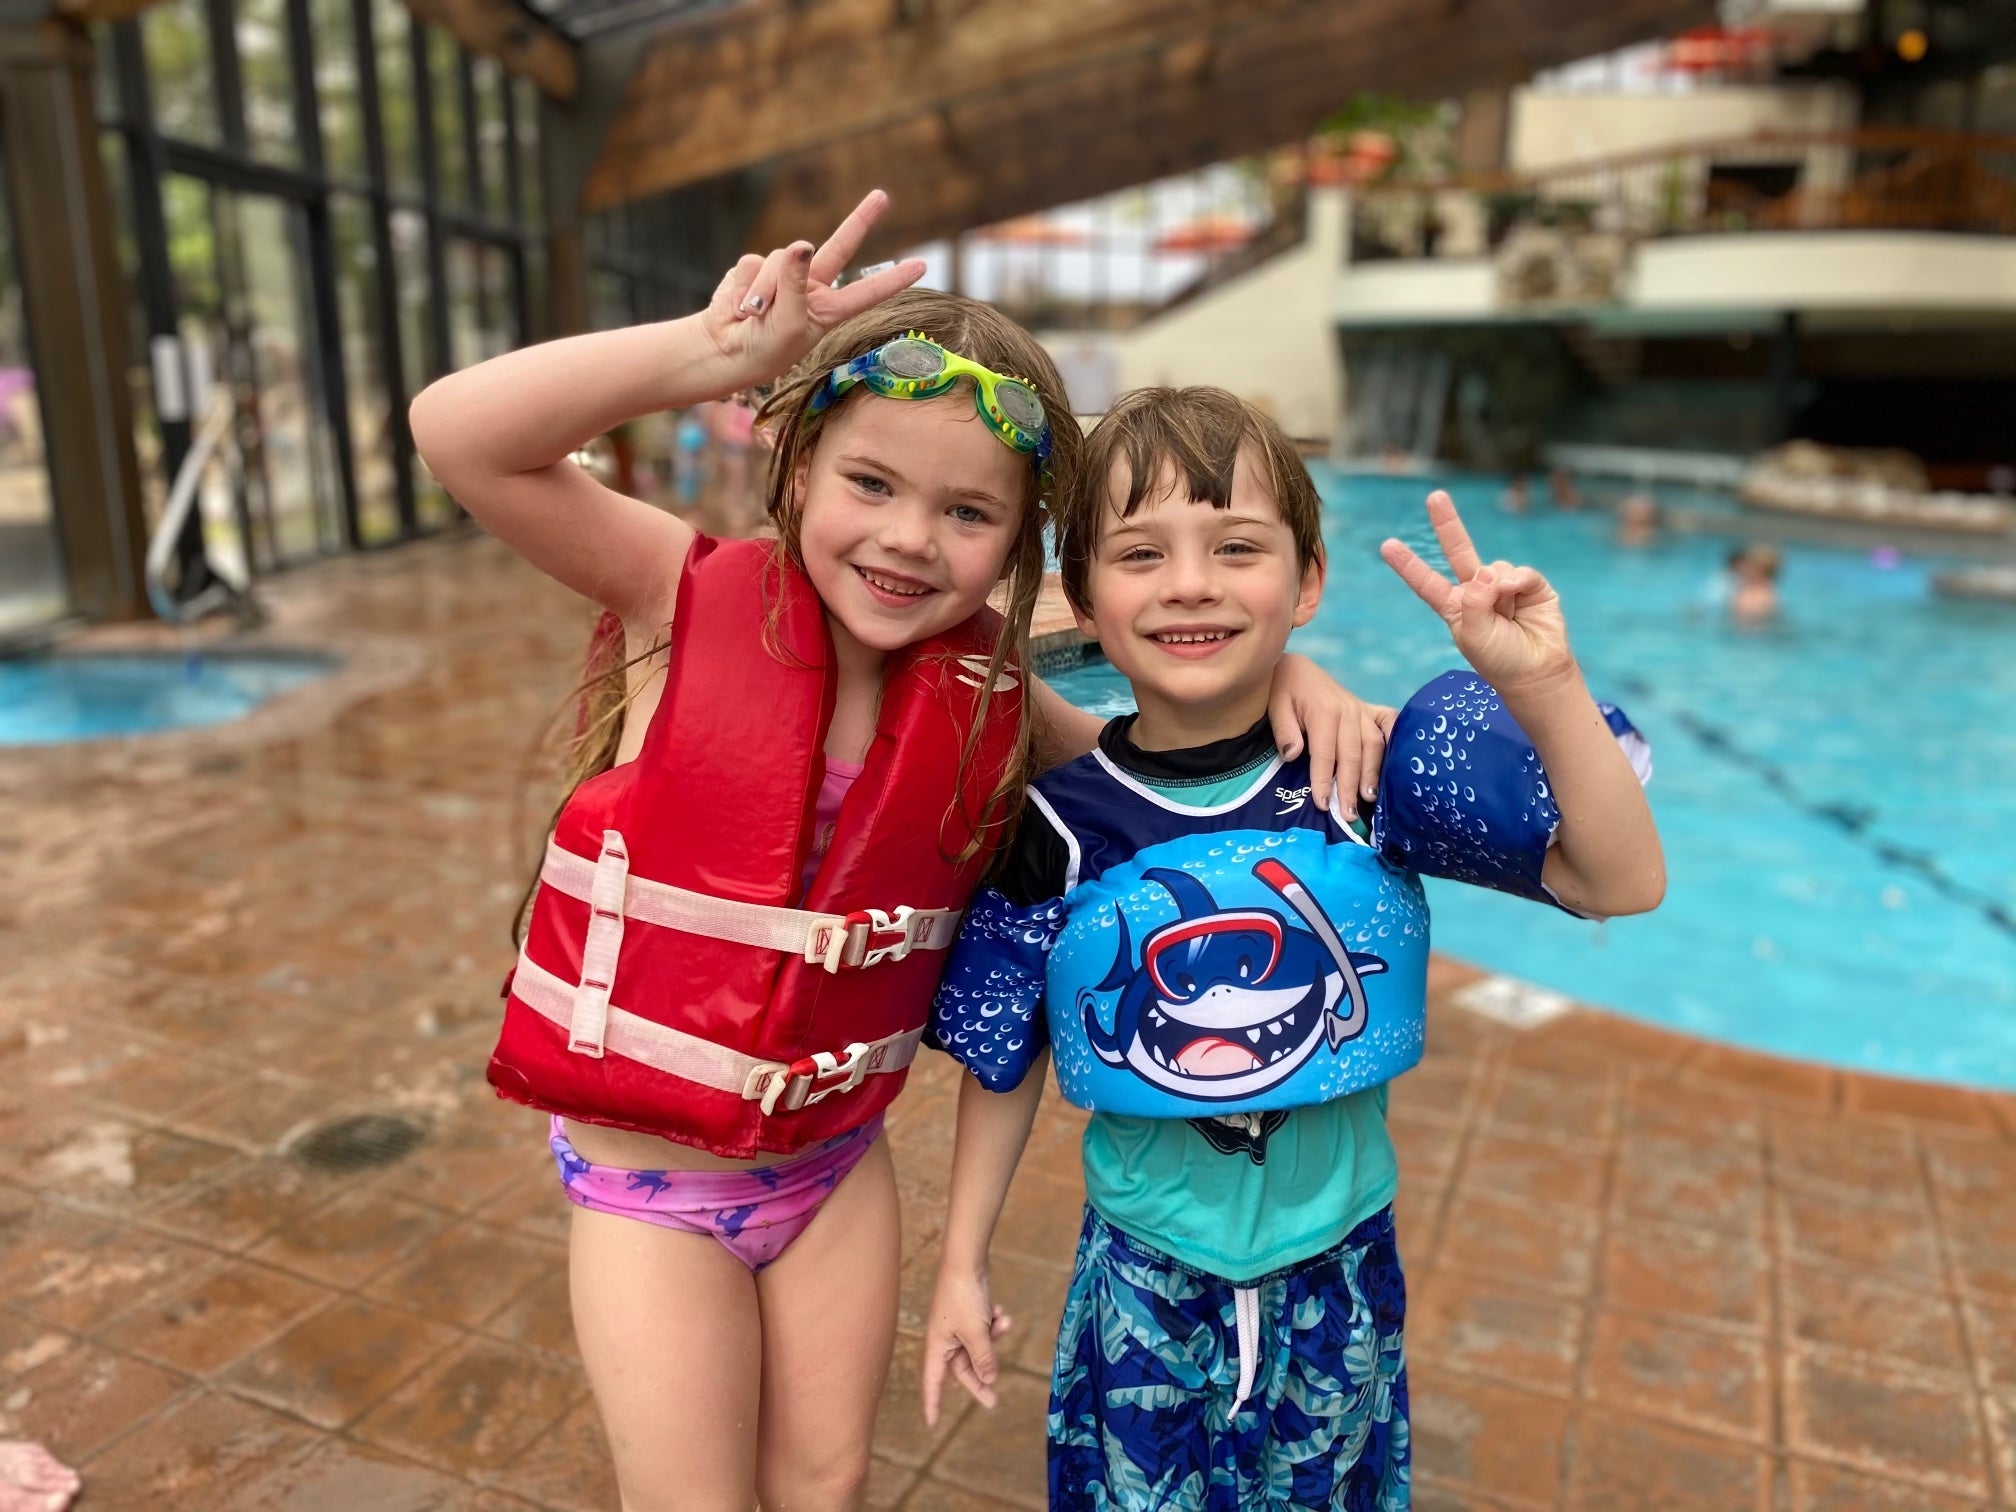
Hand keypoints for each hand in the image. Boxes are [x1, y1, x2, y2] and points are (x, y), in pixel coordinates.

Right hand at [699, 189, 926, 387]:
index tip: (921, 265)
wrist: (724, 350)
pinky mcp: (755, 268)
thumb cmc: (764, 350)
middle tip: (883, 196)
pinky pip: (754, 263)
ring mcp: (784, 274)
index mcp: (829, 309)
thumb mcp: (789, 325)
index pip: (867, 291)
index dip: (893, 279)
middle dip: (861, 220)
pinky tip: (740, 306)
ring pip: (782, 258)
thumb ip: (796, 285)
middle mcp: (811, 286)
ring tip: (754, 316)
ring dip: (764, 290)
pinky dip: (746, 285)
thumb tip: (802, 244)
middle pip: (841, 246)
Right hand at [921, 1265, 1012, 1424]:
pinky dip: (994, 1324)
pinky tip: (1000, 1311)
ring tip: (1003, 1321)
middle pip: (962, 1368)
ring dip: (994, 1338)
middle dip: (981, 1377)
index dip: (933, 1403)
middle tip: (994, 1401)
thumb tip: (990, 1380)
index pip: (933, 1382)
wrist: (967, 1260)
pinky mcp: (969, 1314)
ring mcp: (958, 1326)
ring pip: (978, 1347)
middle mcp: (945, 1338)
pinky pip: (984, 1330)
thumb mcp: (976, 1332)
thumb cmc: (963, 1297)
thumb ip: (984, 1359)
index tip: (932, 1424)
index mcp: (938, 1346)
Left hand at [1268, 653, 1397, 811]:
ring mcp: (1361, 710)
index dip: (1324, 780)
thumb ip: (1284, 732)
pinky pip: (1389, 723)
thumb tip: (1293, 755)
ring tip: (1369, 799)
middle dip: (1350, 786)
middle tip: (1348, 814)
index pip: (1325, 753)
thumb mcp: (1275, 707)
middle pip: (1352, 754)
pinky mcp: (1369, 709)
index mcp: (1323, 711)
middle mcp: (1348, 711)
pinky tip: (1397, 762)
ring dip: (1372, 773)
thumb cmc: (1283, 691)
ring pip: (1373, 745)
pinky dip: (1396, 740)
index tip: (1322, 804)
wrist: (1296, 668)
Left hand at [1381, 491, 1576, 694]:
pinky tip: (1515, 593)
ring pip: (1494, 567)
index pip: (1426, 582)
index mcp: (1454, 607)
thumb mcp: (1473, 637)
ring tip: (1505, 613)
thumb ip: (1473, 603)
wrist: (1536, 673)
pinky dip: (1517, 580)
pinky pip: (1520, 572)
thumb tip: (1488, 571)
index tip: (1387, 546)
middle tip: (1435, 496)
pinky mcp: (1530, 585)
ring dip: (1497, 587)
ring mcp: (1503, 586)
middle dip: (1447, 523)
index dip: (1408, 565)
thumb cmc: (1499, 660)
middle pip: (1458, 551)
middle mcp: (1476, 592)